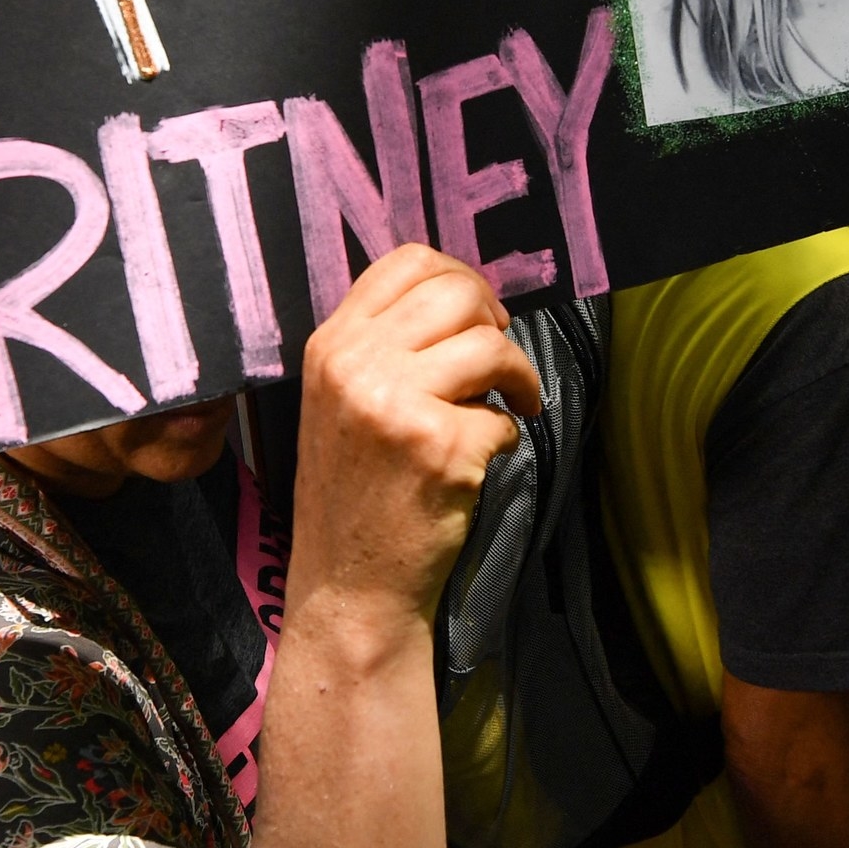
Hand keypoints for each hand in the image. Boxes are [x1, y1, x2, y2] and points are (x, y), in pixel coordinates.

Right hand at [290, 245, 541, 634]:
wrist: (348, 585)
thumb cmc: (353, 494)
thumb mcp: (339, 401)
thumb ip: (381, 346)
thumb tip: (462, 298)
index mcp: (330, 345)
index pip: (405, 262)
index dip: (458, 277)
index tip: (478, 314)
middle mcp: (355, 366)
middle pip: (456, 291)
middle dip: (496, 322)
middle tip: (501, 363)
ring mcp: (396, 405)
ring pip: (491, 345)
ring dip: (518, 376)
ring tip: (512, 405)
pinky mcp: (440, 448)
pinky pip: (503, 416)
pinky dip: (505, 437)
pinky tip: (479, 460)